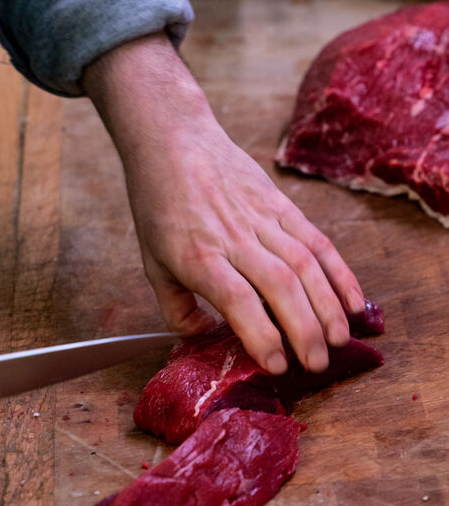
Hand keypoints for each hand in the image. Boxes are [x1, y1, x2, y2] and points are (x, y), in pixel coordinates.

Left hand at [83, 33, 364, 374]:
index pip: (238, 300)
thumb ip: (175, 307)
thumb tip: (205, 337)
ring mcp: (262, 218)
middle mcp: (235, 238)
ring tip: (339, 340)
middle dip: (305, 330)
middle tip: (317, 363)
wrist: (172, 140)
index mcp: (199, 256)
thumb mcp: (151, 261)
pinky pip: (316, 240)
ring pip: (305, 264)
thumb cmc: (158, 204)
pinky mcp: (281, 204)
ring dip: (327, 306)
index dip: (262, 335)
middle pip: (280, 286)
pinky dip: (339, 272)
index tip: (277, 364)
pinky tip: (353, 300)